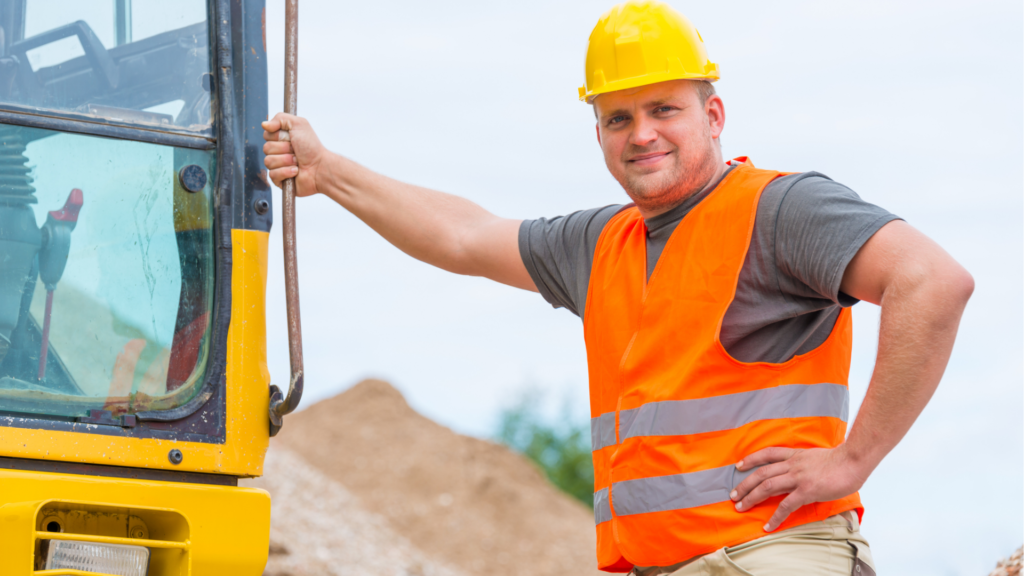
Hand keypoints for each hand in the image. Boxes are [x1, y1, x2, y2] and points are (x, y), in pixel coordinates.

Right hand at [262, 113, 327, 196]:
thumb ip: (280, 118)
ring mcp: (278, 167)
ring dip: (286, 161)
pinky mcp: (279, 180)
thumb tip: (264, 125)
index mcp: (281, 140)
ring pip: (268, 162)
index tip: (291, 138)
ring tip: (297, 162)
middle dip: (283, 149)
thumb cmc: (312, 147)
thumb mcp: (299, 124)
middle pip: (266, 148)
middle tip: (296, 151)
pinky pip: (272, 175)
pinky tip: (296, 171)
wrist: (321, 167)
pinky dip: (286, 172)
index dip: (278, 136)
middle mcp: (278, 152)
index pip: (267, 135)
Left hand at [729, 445, 868, 531]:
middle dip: (744, 484)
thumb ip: (804, 462)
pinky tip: (768, 525)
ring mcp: (798, 477)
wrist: (853, 460)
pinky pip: (786, 505)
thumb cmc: (840, 460)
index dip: (751, 459)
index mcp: (795, 455)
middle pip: (761, 473)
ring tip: (741, 507)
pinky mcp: (807, 491)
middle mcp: (792, 465)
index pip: (767, 454)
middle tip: (733, 495)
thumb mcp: (816, 456)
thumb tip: (800, 470)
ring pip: (767, 486)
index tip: (739, 465)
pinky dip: (775, 517)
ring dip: (751, 497)